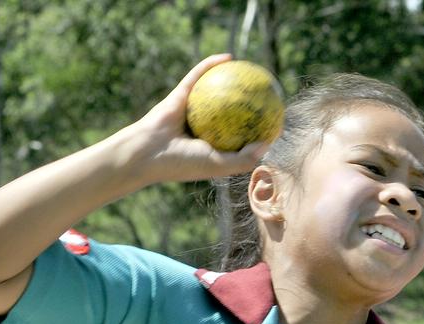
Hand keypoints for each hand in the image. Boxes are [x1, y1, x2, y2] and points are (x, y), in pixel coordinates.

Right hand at [132, 54, 269, 182]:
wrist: (148, 153)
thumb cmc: (181, 163)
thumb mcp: (218, 165)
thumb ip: (243, 159)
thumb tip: (267, 144)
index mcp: (211, 146)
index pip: (239, 136)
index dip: (258, 128)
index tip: (276, 120)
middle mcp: (202, 127)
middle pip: (230, 111)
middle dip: (247, 101)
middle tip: (267, 93)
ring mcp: (191, 109)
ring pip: (214, 90)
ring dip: (231, 78)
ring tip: (251, 69)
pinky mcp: (180, 94)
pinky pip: (198, 75)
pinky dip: (211, 64)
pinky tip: (229, 56)